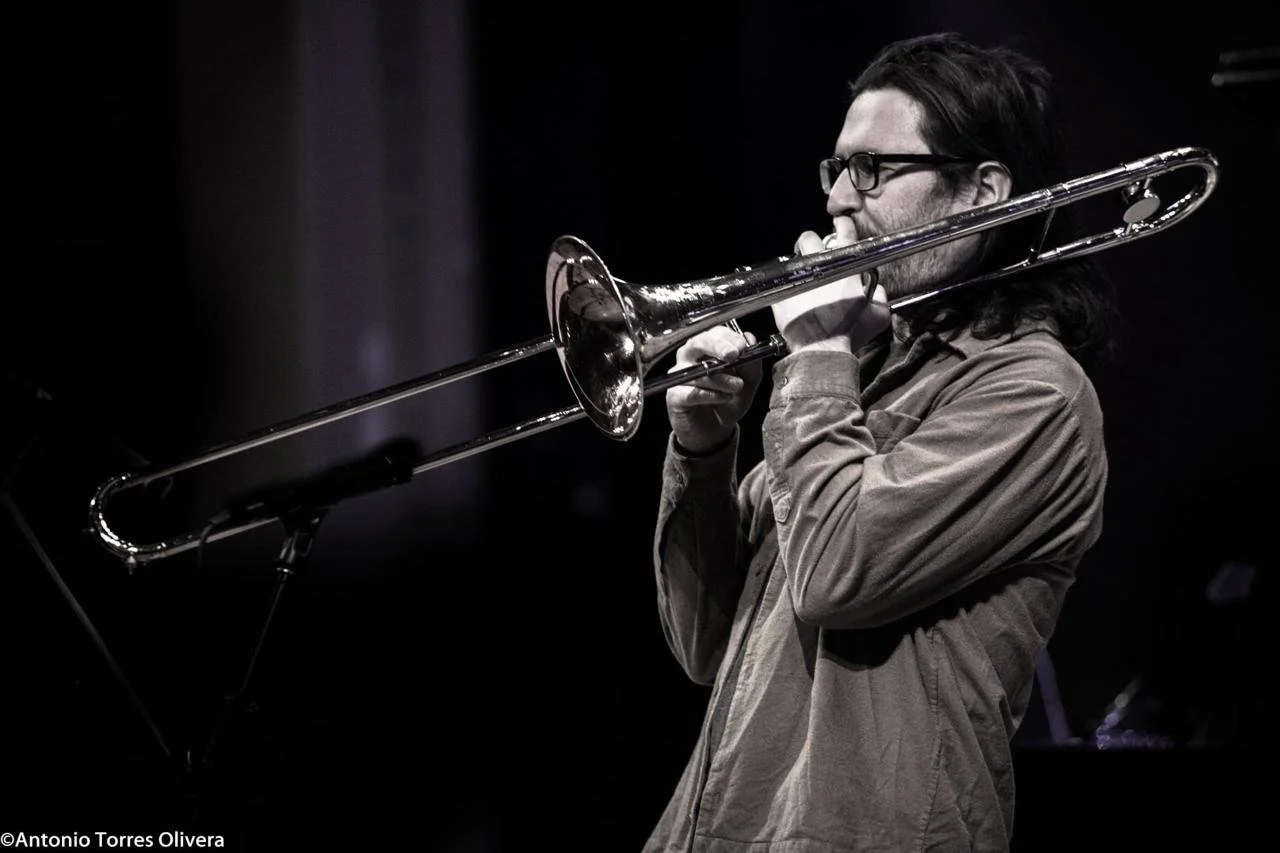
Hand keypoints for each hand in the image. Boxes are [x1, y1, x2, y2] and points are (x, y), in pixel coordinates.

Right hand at [665, 324, 762, 453]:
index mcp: (708, 350)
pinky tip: (723, 398)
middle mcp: (690, 358)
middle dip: (717, 346)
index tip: (743, 346)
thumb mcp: (748, 384)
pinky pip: (691, 391)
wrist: (714, 431)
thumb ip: (751, 364)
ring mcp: (680, 376)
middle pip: (698, 342)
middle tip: (734, 355)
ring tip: (737, 387)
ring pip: (697, 369)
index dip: (728, 337)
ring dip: (721, 379)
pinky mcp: (674, 396)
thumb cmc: (727, 403)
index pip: (715, 333)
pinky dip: (710, 394)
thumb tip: (750, 340)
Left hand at [770, 229, 889, 352]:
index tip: (840, 223)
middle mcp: (819, 264)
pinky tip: (792, 297)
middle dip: (812, 244)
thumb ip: (881, 296)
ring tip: (803, 277)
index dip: (843, 223)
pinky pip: (780, 282)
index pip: (845, 230)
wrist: (821, 349)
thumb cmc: (850, 332)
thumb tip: (878, 290)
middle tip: (816, 255)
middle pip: (810, 238)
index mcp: (845, 264)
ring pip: (793, 258)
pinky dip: (786, 287)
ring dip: (799, 264)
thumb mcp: (878, 315)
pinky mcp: (780, 292)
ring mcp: (797, 276)